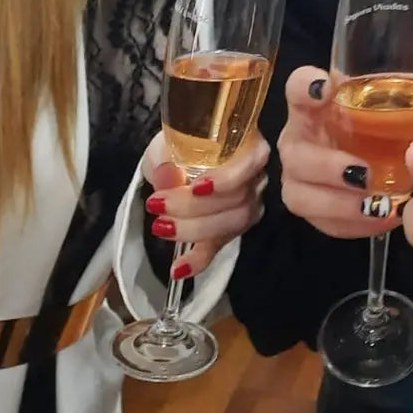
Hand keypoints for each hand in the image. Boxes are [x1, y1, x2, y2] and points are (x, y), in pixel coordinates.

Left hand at [142, 133, 268, 279]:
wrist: (179, 159)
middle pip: (239, 199)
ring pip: (233, 223)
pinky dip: (198, 260)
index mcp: (247, 144)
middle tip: (157, 204)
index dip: (228, 178)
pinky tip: (177, 268)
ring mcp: (248, 204)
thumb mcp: (169, 143)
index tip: (196, 187)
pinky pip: (219, 246)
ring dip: (194, 229)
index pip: (252, 161)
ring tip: (160, 227)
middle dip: (196, 207)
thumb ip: (167, 158)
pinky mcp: (231, 229)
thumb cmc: (181, 144)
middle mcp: (256, 176)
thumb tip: (168, 175)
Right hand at [276, 67, 403, 239]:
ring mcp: (299, 176)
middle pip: (295, 152)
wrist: (377, 160)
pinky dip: (351, 224)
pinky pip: (320, 222)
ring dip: (338, 203)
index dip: (304, 86)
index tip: (325, 88)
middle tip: (365, 174)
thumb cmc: (386, 126)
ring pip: (300, 194)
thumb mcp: (401, 108)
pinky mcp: (311, 207)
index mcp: (318, 104)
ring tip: (375, 206)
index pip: (297, 86)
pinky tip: (379, 219)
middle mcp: (301, 138)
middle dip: (328, 166)